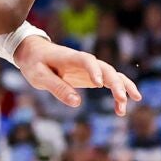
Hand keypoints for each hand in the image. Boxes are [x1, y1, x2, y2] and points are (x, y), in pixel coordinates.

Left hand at [13, 36, 141, 115]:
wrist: (34, 52)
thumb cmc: (35, 62)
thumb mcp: (39, 76)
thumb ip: (57, 87)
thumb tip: (77, 103)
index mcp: (69, 57)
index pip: (86, 60)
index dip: (94, 70)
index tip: (99, 84)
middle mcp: (83, 61)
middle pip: (105, 68)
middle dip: (116, 83)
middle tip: (122, 100)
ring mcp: (89, 68)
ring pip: (112, 75)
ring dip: (122, 88)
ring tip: (126, 107)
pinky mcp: (90, 76)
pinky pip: (109, 82)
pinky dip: (118, 92)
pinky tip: (121, 108)